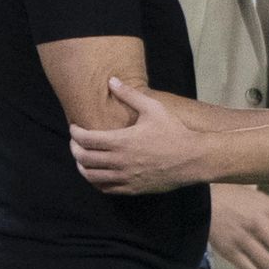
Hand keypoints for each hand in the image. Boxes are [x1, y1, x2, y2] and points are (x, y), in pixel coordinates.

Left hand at [71, 78, 200, 193]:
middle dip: (74, 149)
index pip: (86, 139)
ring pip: (91, 176)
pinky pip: (106, 188)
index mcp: (121, 141)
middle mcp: (119, 162)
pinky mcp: (132, 189)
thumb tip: (111, 80)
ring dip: (82, 166)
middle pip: (84, 159)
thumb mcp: (153, 108)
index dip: (75, 133)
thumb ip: (129, 94)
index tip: (74, 128)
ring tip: (82, 158)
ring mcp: (125, 177)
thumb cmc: (174, 131)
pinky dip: (96, 181)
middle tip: (75, 142)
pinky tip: (97, 173)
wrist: (193, 159)